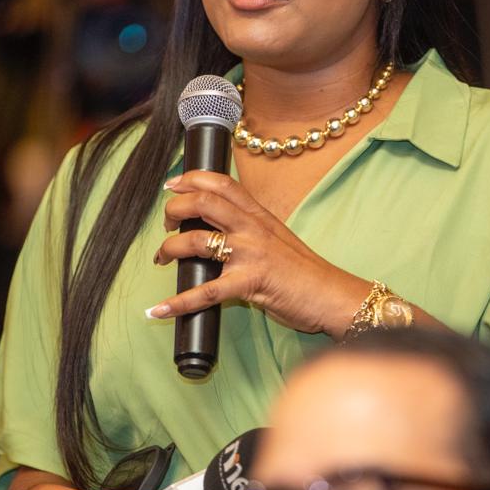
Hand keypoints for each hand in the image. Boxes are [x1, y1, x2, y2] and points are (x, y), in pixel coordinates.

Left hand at [146, 171, 367, 337]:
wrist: (331, 294)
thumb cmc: (303, 270)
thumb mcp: (276, 237)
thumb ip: (250, 229)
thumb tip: (218, 230)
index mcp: (259, 214)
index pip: (221, 183)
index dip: (191, 179)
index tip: (171, 186)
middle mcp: (252, 228)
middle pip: (203, 202)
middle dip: (174, 209)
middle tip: (166, 223)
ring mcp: (250, 253)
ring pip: (196, 241)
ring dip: (169, 250)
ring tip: (162, 259)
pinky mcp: (249, 283)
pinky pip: (205, 292)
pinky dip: (178, 303)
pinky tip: (158, 310)